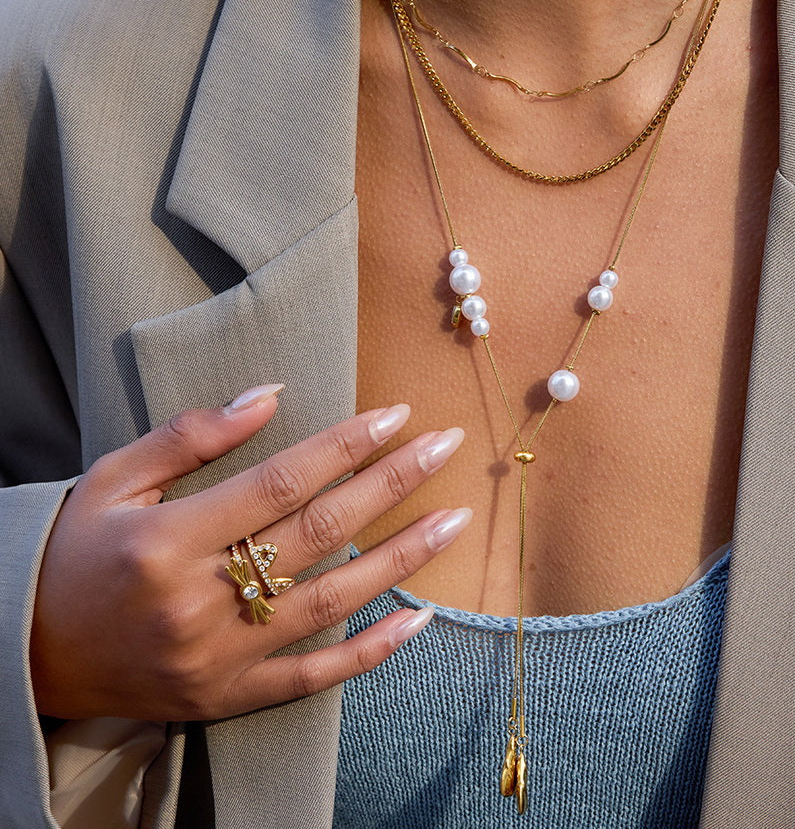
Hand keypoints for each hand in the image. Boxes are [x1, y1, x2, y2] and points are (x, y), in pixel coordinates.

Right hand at [30, 385, 468, 720]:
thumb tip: (270, 394)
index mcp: (166, 540)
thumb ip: (189, 436)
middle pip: (319, 533)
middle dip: (391, 483)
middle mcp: (198, 600)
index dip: (345, 446)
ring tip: (455, 520)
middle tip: (446, 445)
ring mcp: (219, 657)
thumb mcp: (111, 479)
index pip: (280, 482)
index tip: (397, 414)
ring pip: (332, 603)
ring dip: (403, 559)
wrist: (27, 656)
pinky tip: (419, 620)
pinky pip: (313, 679)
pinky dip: (370, 652)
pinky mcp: (227, 697)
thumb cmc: (72, 555)